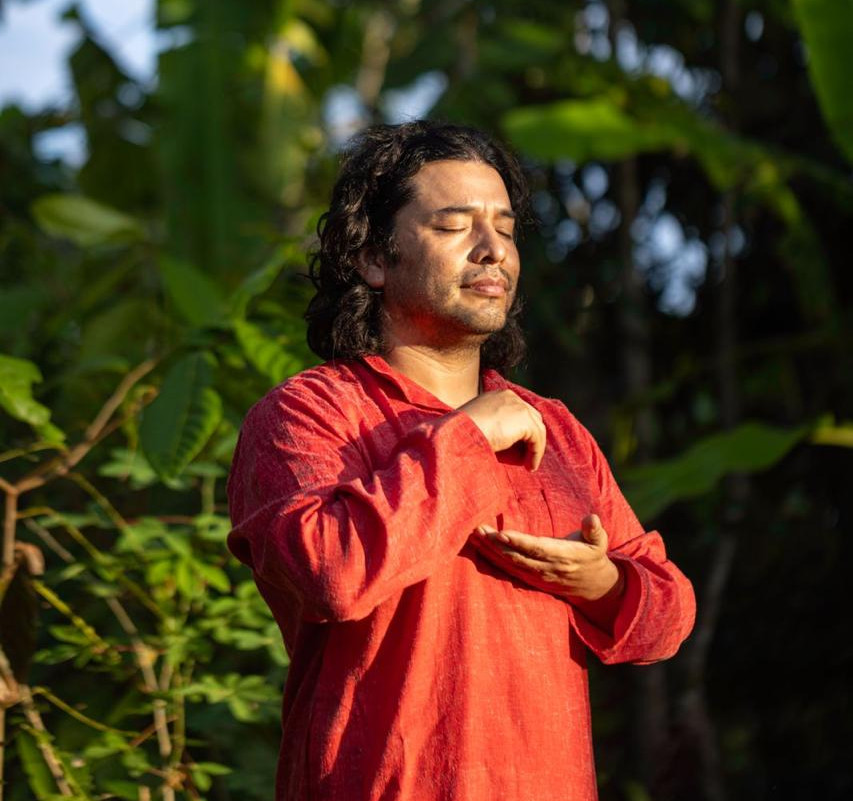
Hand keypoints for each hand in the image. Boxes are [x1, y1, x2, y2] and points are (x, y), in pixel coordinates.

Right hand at [459, 389, 545, 470]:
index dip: (521, 429)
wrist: (461, 433)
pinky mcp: (525, 420)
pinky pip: (538, 439)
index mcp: (498, 396)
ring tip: (529, 464)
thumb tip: (504, 439)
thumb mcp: (479, 423)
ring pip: (537, 428)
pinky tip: (530, 466)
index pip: (518, 410)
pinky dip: (536, 453)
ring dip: (535, 448)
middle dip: (532, 436)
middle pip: (532, 416)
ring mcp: (519, 406)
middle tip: (528, 454)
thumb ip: (493, 424)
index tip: (520, 446)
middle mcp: (510, 397)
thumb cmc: (463, 432)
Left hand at [473, 514, 622, 601]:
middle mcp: (546, 568)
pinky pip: (507, 569)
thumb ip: (594, 530)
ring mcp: (536, 576)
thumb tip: (592, 519)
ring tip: (474, 535)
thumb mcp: (598, 543)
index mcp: (563, 556)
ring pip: (509, 563)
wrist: (591, 586)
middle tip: (479, 529)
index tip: (502, 534)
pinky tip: (479, 546)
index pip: (537, 549)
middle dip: (496, 544)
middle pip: (517, 557)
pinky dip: (491, 558)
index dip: (519, 542)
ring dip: (490, 550)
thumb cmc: (592, 556)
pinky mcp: (529, 579)